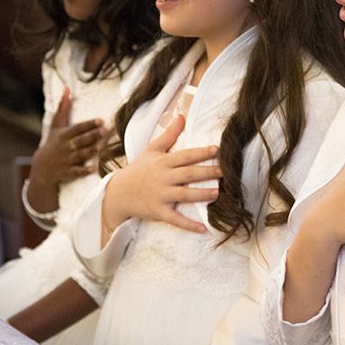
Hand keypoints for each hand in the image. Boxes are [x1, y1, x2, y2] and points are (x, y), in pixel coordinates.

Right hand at [27, 88, 105, 210]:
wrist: (42, 167)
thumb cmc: (52, 143)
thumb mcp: (55, 126)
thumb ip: (63, 108)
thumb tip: (67, 89)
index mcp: (64, 135)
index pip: (77, 128)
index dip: (88, 124)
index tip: (100, 120)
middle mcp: (65, 147)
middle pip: (80, 140)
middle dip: (92, 136)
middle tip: (106, 130)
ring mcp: (66, 160)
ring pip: (80, 155)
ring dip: (91, 151)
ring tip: (102, 146)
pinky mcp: (67, 172)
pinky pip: (76, 171)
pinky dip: (84, 171)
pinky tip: (94, 168)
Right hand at [102, 115, 220, 236]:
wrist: (118, 193)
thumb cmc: (138, 169)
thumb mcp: (151, 149)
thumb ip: (169, 134)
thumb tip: (182, 116)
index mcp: (163, 162)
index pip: (185, 156)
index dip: (201, 152)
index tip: (217, 149)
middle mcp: (163, 178)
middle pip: (188, 174)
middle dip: (207, 172)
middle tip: (226, 171)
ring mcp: (160, 196)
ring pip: (183, 195)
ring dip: (200, 195)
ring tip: (217, 193)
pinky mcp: (158, 212)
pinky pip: (175, 219)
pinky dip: (189, 225)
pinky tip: (203, 229)